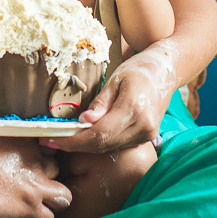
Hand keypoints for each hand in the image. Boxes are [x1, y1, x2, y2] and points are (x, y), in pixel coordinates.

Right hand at [0, 135, 70, 217]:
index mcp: (28, 141)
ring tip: (37, 206)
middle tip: (33, 187)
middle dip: (47, 180)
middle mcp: (36, 161)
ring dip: (52, 203)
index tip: (31, 167)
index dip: (40, 160)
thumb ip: (5, 141)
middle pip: (57, 171)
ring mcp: (35, 183)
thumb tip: (2, 146)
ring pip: (63, 197)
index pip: (49, 151)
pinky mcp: (29, 205)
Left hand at [55, 45, 176, 153]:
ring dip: (84, 146)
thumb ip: (100, 103)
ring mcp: (146, 135)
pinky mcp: (145, 138)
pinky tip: (82, 137)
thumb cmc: (139, 70)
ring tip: (61, 139)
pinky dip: (97, 143)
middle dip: (74, 145)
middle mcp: (142, 127)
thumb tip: (84, 121)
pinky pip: (116, 144)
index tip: (54, 139)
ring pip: (108, 147)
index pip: (99, 133)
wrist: (166, 71)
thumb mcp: (116, 80)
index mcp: (134, 109)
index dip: (75, 140)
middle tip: (50, 142)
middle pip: (102, 144)